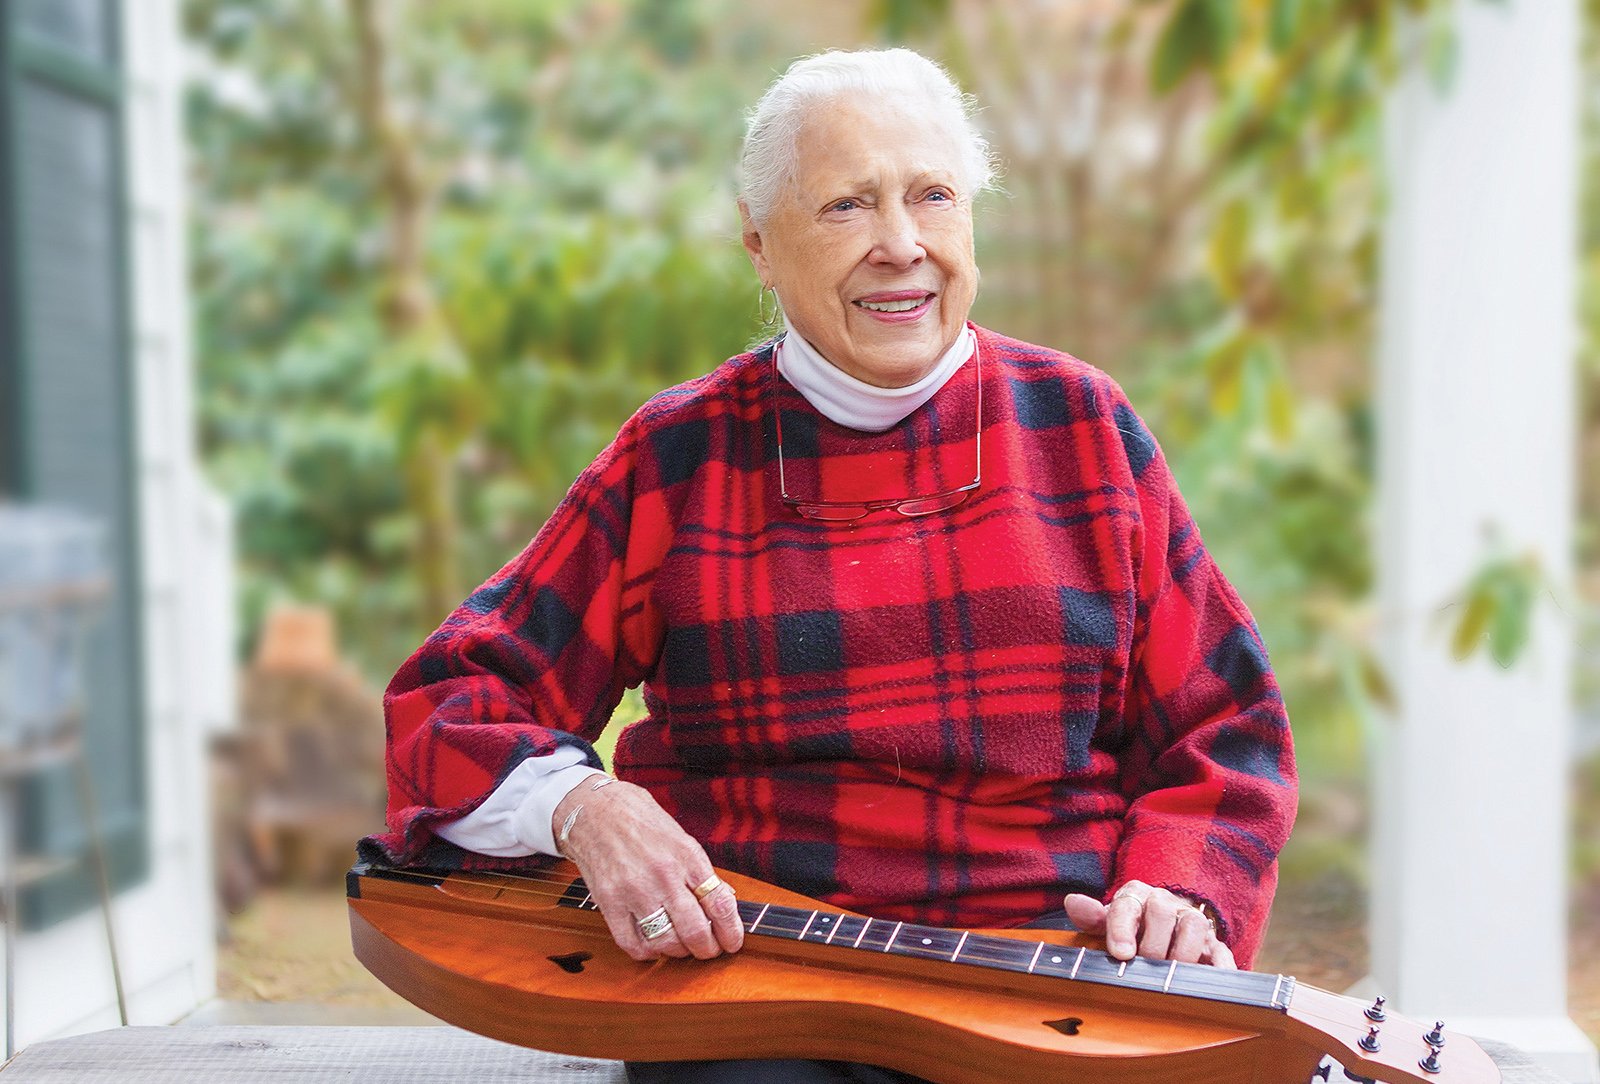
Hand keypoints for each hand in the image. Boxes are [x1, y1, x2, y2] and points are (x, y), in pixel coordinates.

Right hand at [552, 779, 743, 961]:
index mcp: (687, 856)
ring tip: (681, 946)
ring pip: (666, 942)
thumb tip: (722, 901)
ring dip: (679, 952)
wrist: (595, 810)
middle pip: (695, 930)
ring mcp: (635, 890)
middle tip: (709, 949)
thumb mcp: (681, 838)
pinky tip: (653, 945)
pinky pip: (632, 944)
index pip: (719, 903)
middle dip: (708, 949)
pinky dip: (648, 952)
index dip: (731, 932)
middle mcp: (663, 874)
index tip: (733, 942)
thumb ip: (700, 871)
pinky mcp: (609, 902)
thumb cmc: (640, 820)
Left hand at [1062, 880, 1234, 968]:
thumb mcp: (1108, 922)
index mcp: (1135, 896)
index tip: (1121, 954)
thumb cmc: (1131, 927)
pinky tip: (1212, 978)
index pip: (1126, 906)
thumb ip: (1091, 916)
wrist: (1165, 924)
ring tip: (1171, 975)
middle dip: (1152, 944)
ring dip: (1183, 953)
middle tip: (1144, 967)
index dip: (1122, 930)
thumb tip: (1073, 903)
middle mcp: (1166, 904)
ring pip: (1194, 926)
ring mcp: (1191, 922)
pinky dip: (1219, 966)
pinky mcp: (1214, 943)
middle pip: (1162, 911)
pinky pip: (1221, 951)